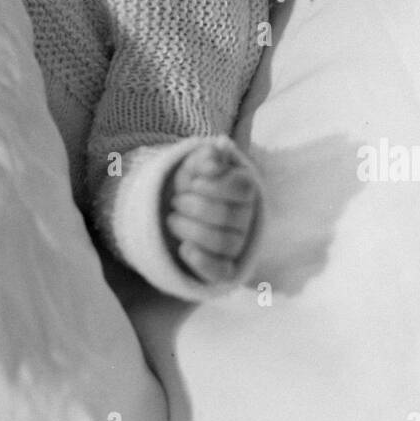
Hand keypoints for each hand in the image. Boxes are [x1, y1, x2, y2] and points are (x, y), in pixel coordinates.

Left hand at [162, 138, 260, 284]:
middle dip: (193, 206)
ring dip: (190, 229)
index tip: (193, 182)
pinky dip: (202, 262)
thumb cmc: (193, 183)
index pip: (242, 187)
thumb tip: (219, 148)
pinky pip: (221, 272)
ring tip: (173, 219)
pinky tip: (184, 248)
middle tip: (176, 201)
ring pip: (223, 242)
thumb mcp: (196, 164)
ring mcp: (237, 243)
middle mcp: (247, 217)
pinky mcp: (224, 267)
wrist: (180, 209)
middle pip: (228, 216)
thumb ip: (207, 156)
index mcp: (245, 188)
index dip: (213, 185)